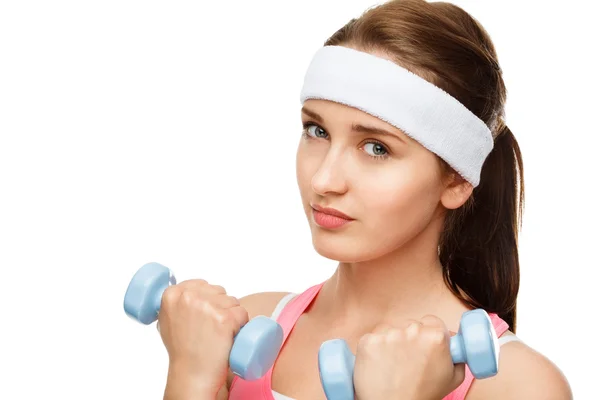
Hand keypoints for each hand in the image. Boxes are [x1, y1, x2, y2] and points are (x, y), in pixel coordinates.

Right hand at [158, 279, 248, 396]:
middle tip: (211, 328)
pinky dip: (241, 325)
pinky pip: (242, 313)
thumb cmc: (182, 350)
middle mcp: (188, 297)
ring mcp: (207, 306)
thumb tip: (185, 291)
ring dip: (232, 316)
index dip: (208, 299)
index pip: (202, 284)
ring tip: (219, 334)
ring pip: (232, 301)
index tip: (205, 315)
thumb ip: (175, 302)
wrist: (192, 373)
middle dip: (221, 307)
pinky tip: (229, 336)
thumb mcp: (168, 320)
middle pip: (219, 291)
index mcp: (172, 294)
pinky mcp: (225, 317)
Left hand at [353, 315, 463, 399]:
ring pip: (390, 330)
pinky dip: (374, 349)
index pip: (432, 321)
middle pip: (410, 324)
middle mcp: (412, 330)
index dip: (428, 333)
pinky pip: (372, 337)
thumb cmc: (422, 395)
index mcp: (436, 336)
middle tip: (408, 360)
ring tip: (392, 365)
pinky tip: (378, 364)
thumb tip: (454, 339)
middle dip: (409, 338)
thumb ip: (456, 355)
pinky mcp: (368, 340)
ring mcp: (388, 334)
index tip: (423, 345)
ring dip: (391, 342)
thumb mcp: (453, 378)